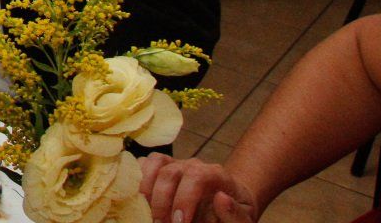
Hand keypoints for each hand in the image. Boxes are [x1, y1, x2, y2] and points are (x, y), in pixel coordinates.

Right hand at [141, 152, 257, 222]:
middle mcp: (193, 165)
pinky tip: (139, 199)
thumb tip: (220, 199)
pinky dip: (137, 177)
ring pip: (154, 163)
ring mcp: (176, 164)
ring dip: (146, 188)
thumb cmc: (236, 211)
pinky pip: (144, 163)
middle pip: (170, 171)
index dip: (184, 198)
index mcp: (216, 174)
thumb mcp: (243, 218)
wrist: (230, 201)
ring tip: (147, 212)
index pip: (197, 176)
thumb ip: (235, 215)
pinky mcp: (162, 169)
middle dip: (162, 201)